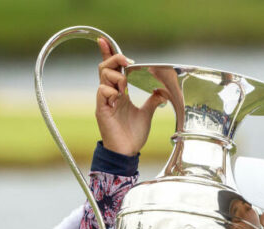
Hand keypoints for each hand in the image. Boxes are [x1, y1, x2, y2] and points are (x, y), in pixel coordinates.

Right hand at [94, 38, 165, 155]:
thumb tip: (162, 92)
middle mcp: (110, 95)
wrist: (127, 152)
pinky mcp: (102, 111)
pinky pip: (102, 93)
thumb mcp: (147, 114)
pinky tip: (119, 98)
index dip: (107, 54)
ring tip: (126, 87)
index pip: (111, 69)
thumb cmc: (133, 134)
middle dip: (115, 59)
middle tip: (127, 62)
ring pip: (103, 77)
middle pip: (105, 67)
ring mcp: (104, 102)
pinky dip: (111, 91)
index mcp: (119, 93)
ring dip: (117, 76)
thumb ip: (152, 101)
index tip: (104, 41)